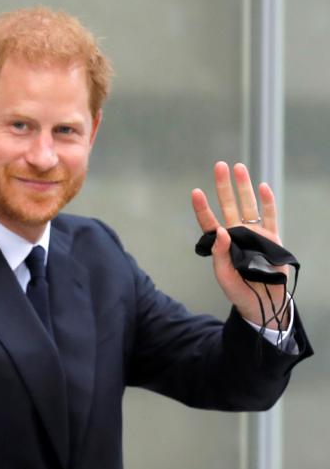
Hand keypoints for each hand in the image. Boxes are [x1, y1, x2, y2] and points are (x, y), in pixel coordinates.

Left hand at [191, 161, 288, 328]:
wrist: (262, 302)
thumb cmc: (239, 290)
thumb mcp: (224, 275)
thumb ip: (220, 254)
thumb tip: (220, 230)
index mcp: (221, 243)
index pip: (209, 222)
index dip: (202, 207)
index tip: (196, 191)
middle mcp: (236, 234)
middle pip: (228, 205)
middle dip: (224, 186)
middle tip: (220, 166)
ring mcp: (255, 234)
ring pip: (248, 206)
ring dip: (244, 187)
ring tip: (239, 168)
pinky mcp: (272, 238)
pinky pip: (269, 216)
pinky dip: (267, 202)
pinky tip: (263, 186)